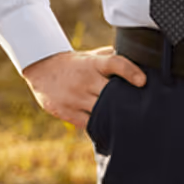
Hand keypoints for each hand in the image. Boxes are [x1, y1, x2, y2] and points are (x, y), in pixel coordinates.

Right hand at [22, 46, 144, 128]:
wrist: (40, 70)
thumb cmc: (73, 64)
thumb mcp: (89, 56)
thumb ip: (110, 57)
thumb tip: (138, 59)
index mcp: (92, 63)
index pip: (114, 63)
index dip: (130, 71)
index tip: (142, 81)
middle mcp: (84, 80)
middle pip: (111, 94)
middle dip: (125, 101)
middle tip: (140, 108)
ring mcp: (75, 98)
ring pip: (102, 112)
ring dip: (114, 116)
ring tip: (128, 121)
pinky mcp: (67, 112)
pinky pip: (89, 124)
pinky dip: (100, 126)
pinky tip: (108, 126)